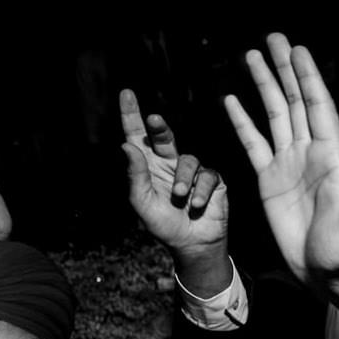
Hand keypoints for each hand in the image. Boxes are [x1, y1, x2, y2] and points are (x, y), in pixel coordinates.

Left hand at [121, 88, 226, 258]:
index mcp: (148, 166)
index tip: (126, 93)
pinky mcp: (212, 181)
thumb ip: (136, 174)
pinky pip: (207, 176)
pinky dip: (200, 191)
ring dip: (183, 180)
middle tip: (154, 120)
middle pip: (164, 137)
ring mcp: (192, 172)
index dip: (131, 115)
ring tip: (180, 199)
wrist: (193, 244)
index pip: (137, 136)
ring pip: (188, 161)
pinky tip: (196, 205)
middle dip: (159, 128)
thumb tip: (127, 145)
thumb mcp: (142, 202)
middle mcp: (169, 164)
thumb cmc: (164, 225)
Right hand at [224, 34, 338, 285]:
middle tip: (273, 36)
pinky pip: (253, 142)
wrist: (326, 272)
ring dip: (265, 85)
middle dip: (285, 68)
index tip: (299, 49)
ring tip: (252, 55)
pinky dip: (242, 120)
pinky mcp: (270, 178)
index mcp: (334, 155)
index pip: (318, 106)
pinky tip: (232, 99)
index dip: (308, 77)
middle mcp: (312, 152)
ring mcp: (290, 163)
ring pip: (274, 114)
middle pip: (295, 101)